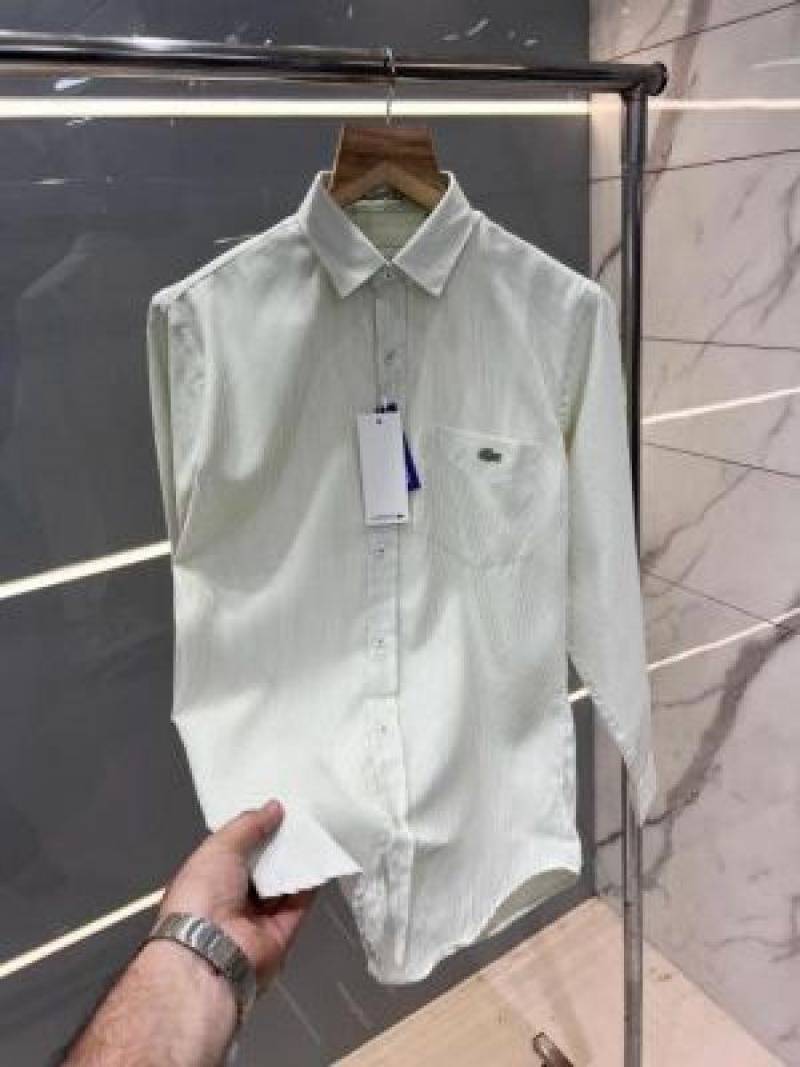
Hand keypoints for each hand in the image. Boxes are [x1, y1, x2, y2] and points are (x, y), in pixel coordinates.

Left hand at [158, 798, 317, 993]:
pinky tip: (322, 857)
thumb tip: (273, 808)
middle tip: (300, 816)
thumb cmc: (201, 897)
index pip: (233, 851)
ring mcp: (257, 919)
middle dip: (278, 844)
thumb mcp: (218, 848)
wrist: (210, 954)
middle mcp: (230, 900)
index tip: (274, 810)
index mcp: (207, 880)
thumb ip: (248, 826)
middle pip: (261, 867)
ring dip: (297, 861)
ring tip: (315, 830)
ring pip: (283, 884)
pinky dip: (311, 883)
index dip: (253, 831)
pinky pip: (300, 904)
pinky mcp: (282, 933)